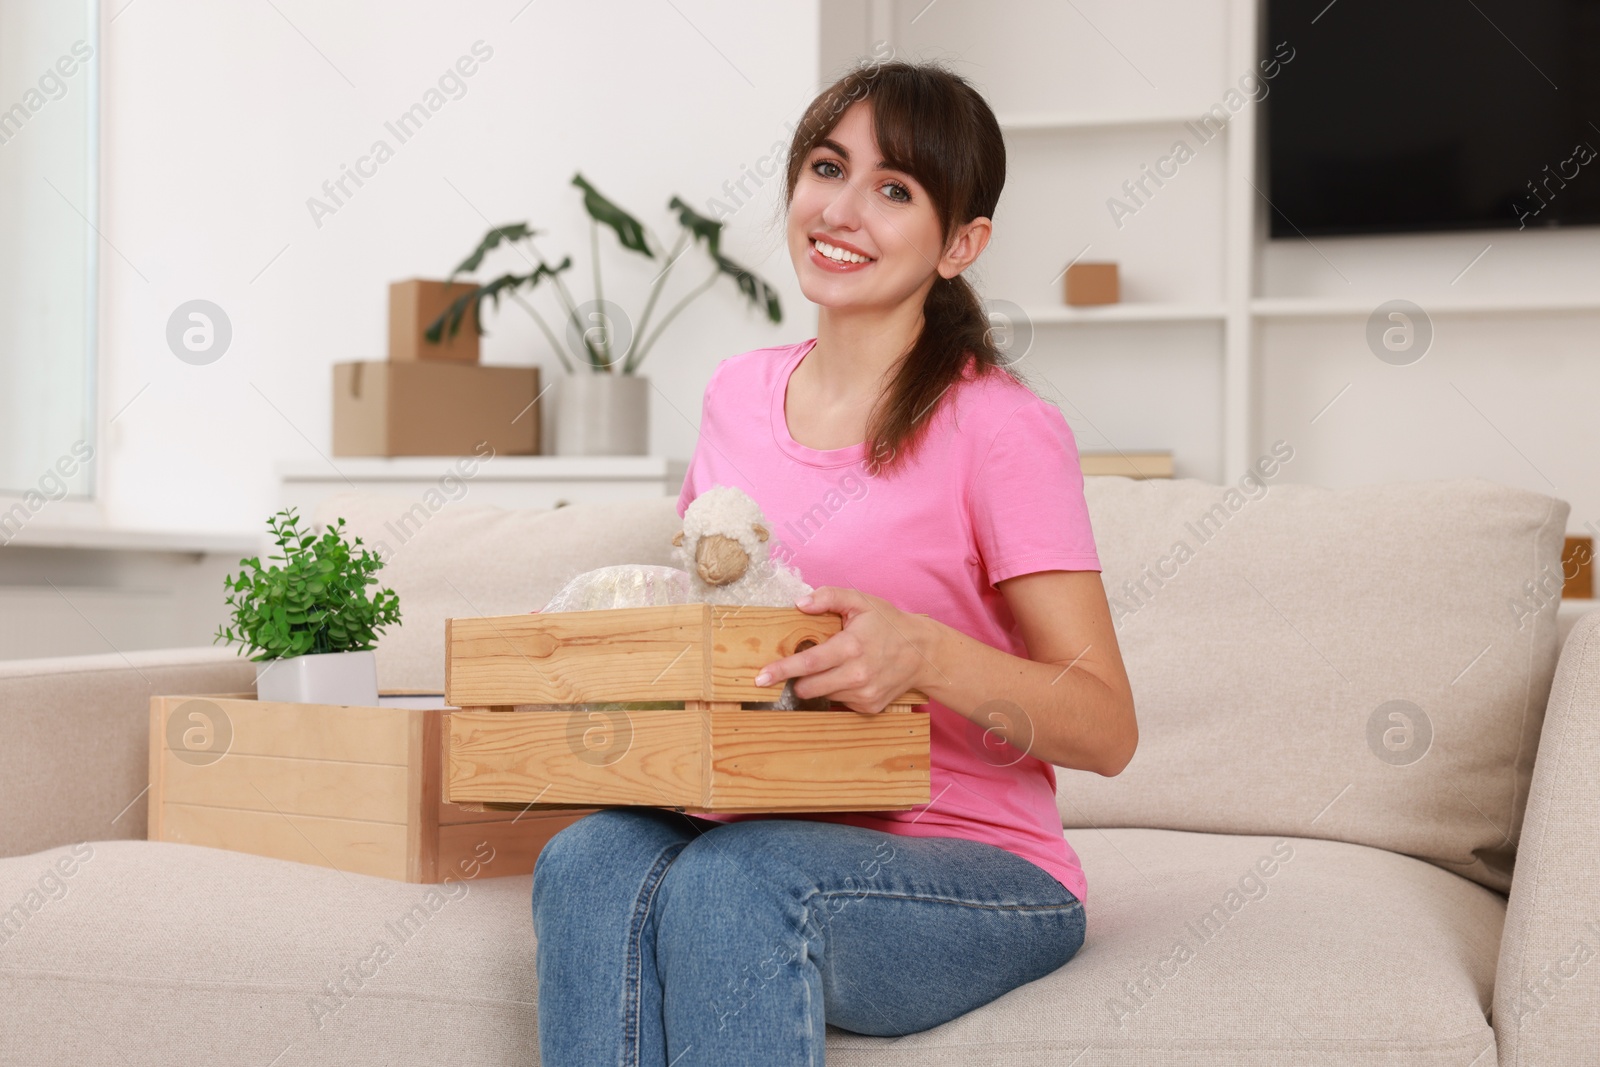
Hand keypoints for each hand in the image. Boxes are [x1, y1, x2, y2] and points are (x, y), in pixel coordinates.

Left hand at [754, 586, 927, 714]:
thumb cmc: (888, 624)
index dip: (782, 670)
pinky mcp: (869, 707)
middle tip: (804, 664)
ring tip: (838, 665)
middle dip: (798, 678)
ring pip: (822, 695)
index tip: (761, 677)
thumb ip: (828, 597)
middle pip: (808, 687)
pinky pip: (839, 702)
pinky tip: (853, 676)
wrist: (923, 653)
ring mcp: (864, 694)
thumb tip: (799, 603)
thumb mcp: (860, 601)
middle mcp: (858, 674)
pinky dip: (838, 690)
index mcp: (852, 647)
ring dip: (820, 683)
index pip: (808, 663)